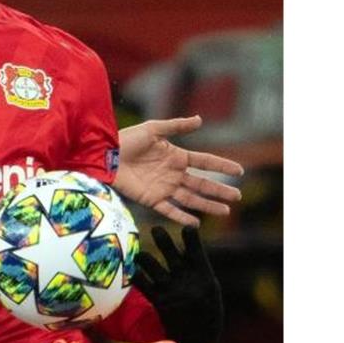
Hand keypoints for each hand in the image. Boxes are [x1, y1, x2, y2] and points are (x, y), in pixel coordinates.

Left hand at [116, 115, 243, 226]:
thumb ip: (176, 126)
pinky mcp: (151, 199)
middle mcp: (173, 173)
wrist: (104, 155)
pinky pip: (170, 210)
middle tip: (238, 197)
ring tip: (226, 211)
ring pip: (191, 198)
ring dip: (208, 205)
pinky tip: (196, 223)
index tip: (240, 171)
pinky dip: (182, 217)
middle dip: (220, 191)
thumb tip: (200, 119)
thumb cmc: (125, 139)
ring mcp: (163, 187)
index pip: (204, 162)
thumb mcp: (152, 129)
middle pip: (202, 183)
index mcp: (176, 156)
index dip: (221, 166)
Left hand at [134, 226, 222, 342]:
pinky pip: (141, 282)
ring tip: (137, 250)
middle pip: (170, 253)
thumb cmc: (206, 308)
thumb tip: (186, 240)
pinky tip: (128, 267)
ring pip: (150, 264)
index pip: (196, 250)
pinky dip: (135, 272)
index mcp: (204, 276)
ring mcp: (171, 290)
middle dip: (162, 238)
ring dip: (142, 255)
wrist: (200, 338)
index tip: (187, 225)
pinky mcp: (158, 301)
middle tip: (155, 229)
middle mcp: (186, 280)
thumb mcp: (209, 287)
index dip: (191, 237)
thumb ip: (196, 264)